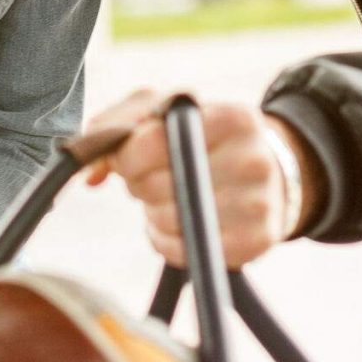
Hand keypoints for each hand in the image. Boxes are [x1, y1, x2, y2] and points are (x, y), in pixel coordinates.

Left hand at [79, 88, 315, 267]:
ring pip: (169, 221)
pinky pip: (184, 252)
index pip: (154, 141)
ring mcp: (258, 205)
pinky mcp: (255, 243)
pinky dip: (169, 241)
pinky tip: (183, 223)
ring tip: (173, 198)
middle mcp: (254, 160)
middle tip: (154, 178)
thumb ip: (119, 122)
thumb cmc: (206, 137)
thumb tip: (91, 171)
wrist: (271, 172)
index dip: (127, 156)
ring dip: (155, 213)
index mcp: (234, 118)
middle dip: (141, 184)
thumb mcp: (169, 110)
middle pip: (158, 185)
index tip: (128, 159)